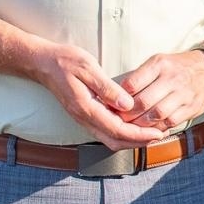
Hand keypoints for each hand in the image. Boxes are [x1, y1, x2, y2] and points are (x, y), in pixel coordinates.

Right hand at [31, 42, 160, 148]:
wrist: (43, 63)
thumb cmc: (65, 61)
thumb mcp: (88, 68)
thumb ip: (107, 88)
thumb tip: (128, 105)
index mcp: (86, 108)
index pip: (117, 130)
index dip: (139, 135)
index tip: (157, 133)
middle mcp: (84, 118)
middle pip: (115, 141)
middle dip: (138, 142)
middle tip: (159, 136)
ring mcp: (83, 119)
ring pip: (110, 139)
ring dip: (131, 140)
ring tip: (150, 133)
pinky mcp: (85, 115)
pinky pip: (105, 131)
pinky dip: (122, 133)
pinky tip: (133, 125)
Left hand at [114, 50, 203, 133]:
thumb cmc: (178, 67)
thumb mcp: (159, 62)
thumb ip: (140, 77)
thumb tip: (118, 95)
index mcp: (160, 64)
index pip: (132, 84)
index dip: (120, 98)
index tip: (113, 105)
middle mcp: (172, 78)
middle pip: (143, 102)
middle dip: (128, 115)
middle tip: (119, 120)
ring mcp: (183, 93)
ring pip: (156, 115)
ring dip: (141, 124)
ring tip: (132, 126)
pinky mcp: (191, 107)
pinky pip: (170, 122)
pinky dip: (157, 128)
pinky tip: (150, 129)